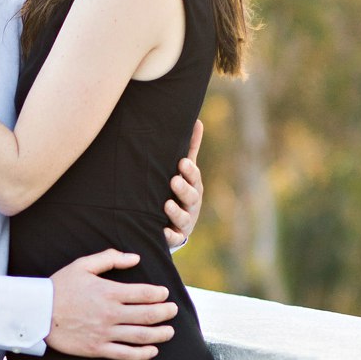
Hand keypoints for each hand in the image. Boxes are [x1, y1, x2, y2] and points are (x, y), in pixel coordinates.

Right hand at [46, 250, 176, 359]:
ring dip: (160, 334)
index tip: (164, 293)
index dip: (159, 294)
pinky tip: (153, 351)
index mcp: (109, 292)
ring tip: (169, 332)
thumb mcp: (83, 265)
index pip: (144, 293)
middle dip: (166, 313)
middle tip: (173, 310)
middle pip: (148, 315)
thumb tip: (135, 258)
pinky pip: (125, 354)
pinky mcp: (97, 348)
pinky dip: (142, 354)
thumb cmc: (60, 286)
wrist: (37, 313)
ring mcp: (105, 333)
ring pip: (141, 336)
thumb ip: (110, 258)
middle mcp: (110, 314)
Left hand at [163, 119, 202, 249]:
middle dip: (183, 189)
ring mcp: (185, 222)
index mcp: (194, 187)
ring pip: (183, 218)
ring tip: (166, 204)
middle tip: (173, 180)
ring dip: (176, 211)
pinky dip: (170, 236)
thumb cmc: (180, 190)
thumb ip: (190, 149)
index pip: (194, 178)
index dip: (189, 171)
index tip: (182, 163)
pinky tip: (162, 231)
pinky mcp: (176, 236)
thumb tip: (197, 121)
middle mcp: (192, 205)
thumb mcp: (186, 171)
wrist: (177, 222)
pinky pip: (174, 238)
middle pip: (191, 197)